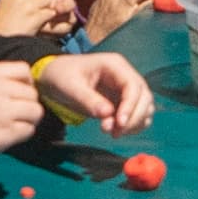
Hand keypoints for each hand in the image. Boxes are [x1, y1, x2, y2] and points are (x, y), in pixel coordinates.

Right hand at [0, 0, 75, 37]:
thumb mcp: (3, 11)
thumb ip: (17, 4)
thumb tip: (35, 2)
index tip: (33, 8)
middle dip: (43, 1)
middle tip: (40, 13)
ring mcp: (25, 7)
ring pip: (46, 0)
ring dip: (46, 10)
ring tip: (40, 21)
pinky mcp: (32, 18)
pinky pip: (48, 13)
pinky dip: (48, 19)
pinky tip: (41, 26)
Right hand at [0, 61, 46, 161]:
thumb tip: (20, 87)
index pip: (24, 70)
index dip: (26, 82)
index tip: (19, 92)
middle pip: (32, 92)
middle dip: (27, 103)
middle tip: (14, 113)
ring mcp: (4, 111)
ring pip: (35, 111)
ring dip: (28, 119)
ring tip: (12, 125)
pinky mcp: (7, 133)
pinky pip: (29, 130)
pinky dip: (22, 133)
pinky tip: (8, 135)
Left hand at [36, 52, 153, 134]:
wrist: (53, 78)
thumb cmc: (61, 76)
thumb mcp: (70, 86)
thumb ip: (88, 100)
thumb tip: (108, 115)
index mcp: (114, 65)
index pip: (133, 85)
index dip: (131, 106)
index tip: (119, 124)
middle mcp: (124, 75)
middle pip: (144, 97)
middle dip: (134, 118)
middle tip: (115, 133)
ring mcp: (125, 88)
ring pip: (144, 106)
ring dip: (135, 123)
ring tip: (113, 133)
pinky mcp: (122, 101)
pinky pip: (138, 114)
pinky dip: (133, 125)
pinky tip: (116, 131)